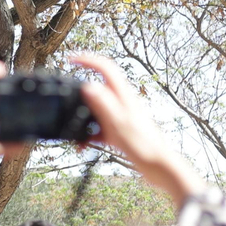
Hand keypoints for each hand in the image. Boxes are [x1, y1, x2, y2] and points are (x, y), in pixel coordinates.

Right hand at [70, 53, 202, 205]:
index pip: (106, 68)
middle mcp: (122, 102)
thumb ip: (103, 104)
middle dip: (79, 94)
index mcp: (123, 96)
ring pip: (95, 109)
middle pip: (97, 87)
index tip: (70, 61)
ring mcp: (121, 115)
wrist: (158, 166)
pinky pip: (99, 126)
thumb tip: (88, 86)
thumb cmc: (143, 145)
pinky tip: (84, 145)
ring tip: (75, 135)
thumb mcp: (118, 123)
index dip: (88, 60)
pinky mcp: (119, 129)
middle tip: (66, 100)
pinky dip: (89, 134)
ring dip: (83, 119)